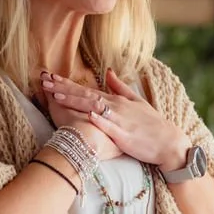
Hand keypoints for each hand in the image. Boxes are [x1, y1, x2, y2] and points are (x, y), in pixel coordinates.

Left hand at [42, 68, 189, 167]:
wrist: (169, 142)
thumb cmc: (151, 124)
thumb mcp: (136, 101)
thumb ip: (120, 86)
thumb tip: (107, 71)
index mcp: (116, 100)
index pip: (87, 88)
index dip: (68, 83)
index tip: (50, 77)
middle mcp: (116, 107)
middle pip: (86, 95)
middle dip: (64, 89)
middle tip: (45, 82)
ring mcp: (120, 120)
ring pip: (94, 108)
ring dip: (76, 101)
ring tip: (58, 96)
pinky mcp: (124, 135)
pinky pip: (110, 126)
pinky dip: (99, 119)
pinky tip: (87, 114)